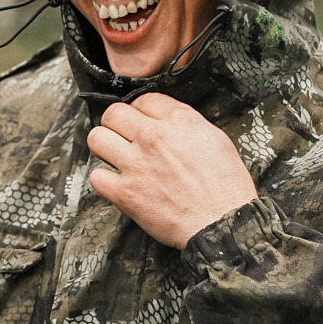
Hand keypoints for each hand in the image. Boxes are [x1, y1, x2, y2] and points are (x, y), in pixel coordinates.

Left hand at [86, 93, 259, 248]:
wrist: (223, 224)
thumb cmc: (226, 186)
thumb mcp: (216, 140)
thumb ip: (188, 125)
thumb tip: (168, 122)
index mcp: (179, 121)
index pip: (143, 99)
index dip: (140, 111)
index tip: (141, 122)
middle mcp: (153, 137)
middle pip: (113, 113)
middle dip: (116, 124)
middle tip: (123, 137)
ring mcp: (136, 164)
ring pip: (97, 139)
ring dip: (104, 147)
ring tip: (115, 157)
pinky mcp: (125, 193)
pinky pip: (96, 176)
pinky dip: (104, 181)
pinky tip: (117, 184)